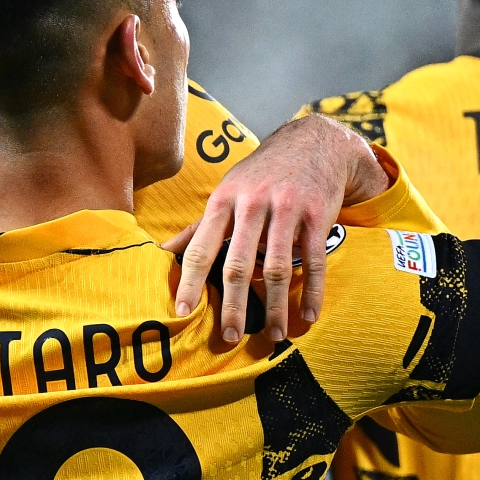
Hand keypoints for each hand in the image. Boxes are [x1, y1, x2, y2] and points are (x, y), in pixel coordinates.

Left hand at [163, 115, 389, 347]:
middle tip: (229, 337)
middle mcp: (252, 204)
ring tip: (274, 335)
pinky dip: (311, 291)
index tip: (183, 312)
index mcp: (224, 201)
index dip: (190, 281)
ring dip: (275, 307)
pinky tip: (307, 316)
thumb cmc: (261, 174)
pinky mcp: (317, 214)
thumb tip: (162, 253)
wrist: (314, 142)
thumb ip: (199, 226)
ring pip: (278, 267)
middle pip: (238, 264)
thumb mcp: (227, 191)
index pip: (200, 247)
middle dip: (232, 305)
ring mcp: (287, 209)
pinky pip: (314, 261)